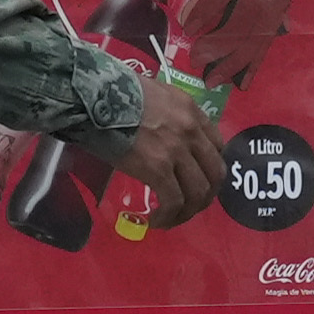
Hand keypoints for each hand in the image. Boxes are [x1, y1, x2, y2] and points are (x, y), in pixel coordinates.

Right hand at [111, 92, 237, 228]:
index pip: (217, 146)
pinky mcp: (158, 169)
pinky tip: (156, 221)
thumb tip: (162, 132)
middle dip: (206, 195)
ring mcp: (177, 151)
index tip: (197, 178)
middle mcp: (191, 132)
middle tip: (190, 205)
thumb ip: (169, 112)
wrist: (96, 97)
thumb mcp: (155, 93)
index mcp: (191, 111)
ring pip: (198, 192)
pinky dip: (168, 217)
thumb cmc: (115, 92)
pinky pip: (173, 202)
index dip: (210, 167)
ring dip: (188, 211)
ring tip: (172, 218)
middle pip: (214, 173)